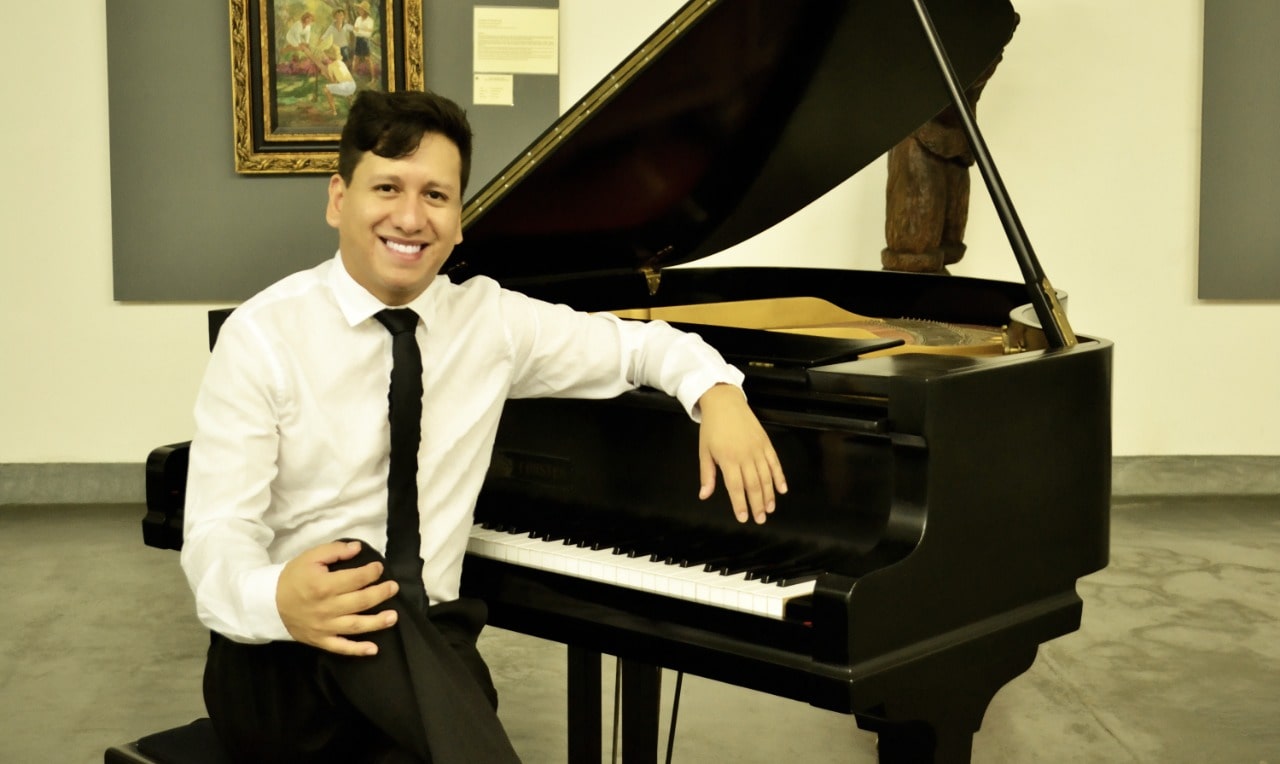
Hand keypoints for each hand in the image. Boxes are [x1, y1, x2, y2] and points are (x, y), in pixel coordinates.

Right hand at [276, 540, 399, 655]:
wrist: (268, 603)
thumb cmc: (292, 578)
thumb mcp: (310, 557)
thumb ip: (335, 551)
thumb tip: (358, 549)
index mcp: (323, 586)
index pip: (355, 579)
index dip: (371, 572)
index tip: (379, 568)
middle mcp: (326, 608)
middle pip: (360, 602)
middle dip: (380, 594)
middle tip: (394, 588)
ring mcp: (324, 627)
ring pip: (355, 626)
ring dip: (377, 622)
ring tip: (393, 617)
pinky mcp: (320, 640)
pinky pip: (341, 647)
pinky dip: (357, 650)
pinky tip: (373, 650)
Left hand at [696, 384, 787, 523]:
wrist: (724, 402)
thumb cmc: (712, 428)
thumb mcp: (704, 451)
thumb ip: (707, 475)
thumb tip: (704, 495)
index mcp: (728, 459)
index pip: (736, 488)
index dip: (741, 504)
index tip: (744, 518)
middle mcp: (745, 456)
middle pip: (754, 485)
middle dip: (758, 504)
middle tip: (760, 519)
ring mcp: (758, 449)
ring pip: (766, 477)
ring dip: (770, 495)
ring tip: (770, 509)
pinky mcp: (766, 443)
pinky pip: (775, 463)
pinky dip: (780, 477)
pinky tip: (782, 489)